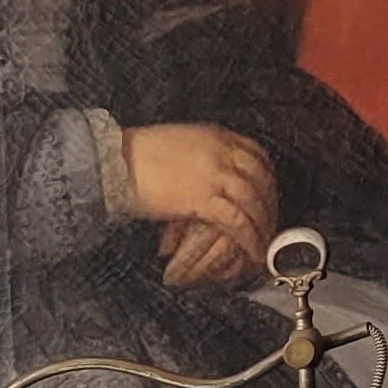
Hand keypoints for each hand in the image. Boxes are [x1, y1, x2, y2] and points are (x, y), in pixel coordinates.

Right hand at [122, 123, 275, 286]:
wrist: (116, 160)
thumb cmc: (136, 155)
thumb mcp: (179, 145)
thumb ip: (200, 157)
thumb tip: (205, 178)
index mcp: (217, 136)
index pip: (258, 156)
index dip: (268, 180)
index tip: (268, 197)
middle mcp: (222, 152)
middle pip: (261, 180)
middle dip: (270, 205)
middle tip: (271, 226)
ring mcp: (215, 174)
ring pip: (254, 202)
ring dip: (263, 226)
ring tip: (265, 245)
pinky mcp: (203, 198)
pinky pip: (237, 221)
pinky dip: (249, 238)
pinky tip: (253, 251)